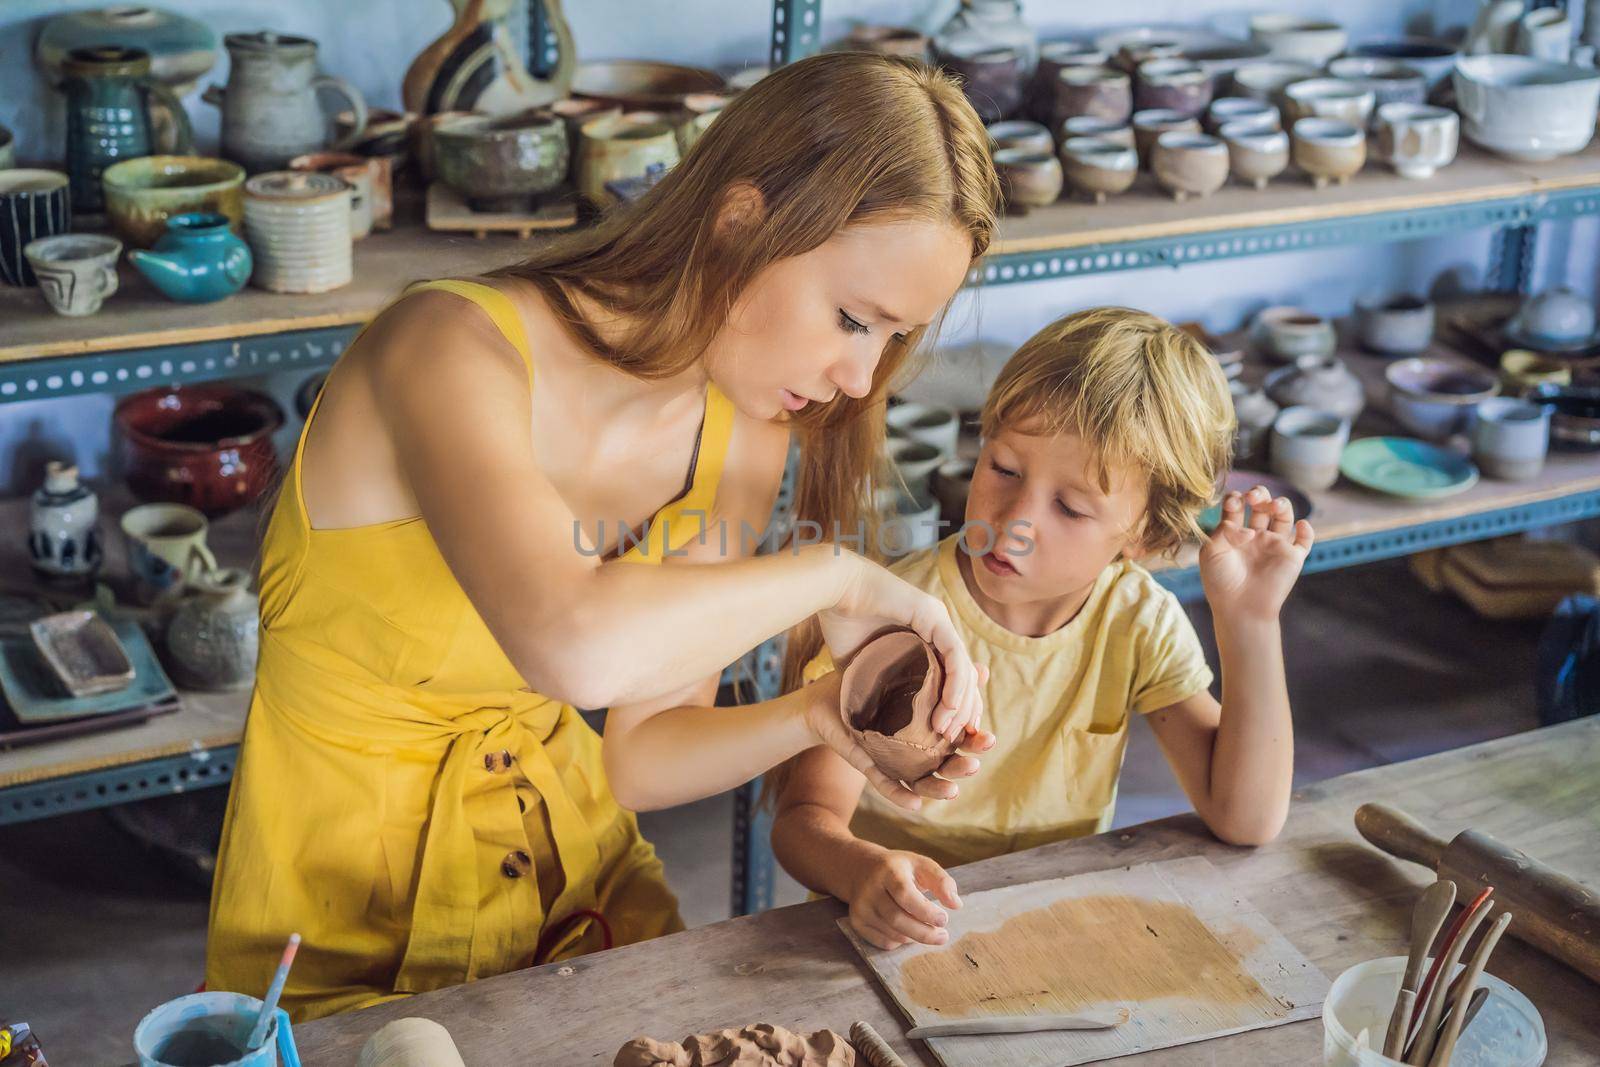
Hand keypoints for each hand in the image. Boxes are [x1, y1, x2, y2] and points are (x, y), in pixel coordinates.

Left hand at [803, 671, 994, 810]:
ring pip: (921, 781)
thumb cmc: (868, 684)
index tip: (989, 738)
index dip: (975, 742)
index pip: (959, 739)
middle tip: (976, 763)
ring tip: (953, 790)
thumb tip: (981, 668)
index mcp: (928, 730)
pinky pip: (885, 785)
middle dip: (962, 766)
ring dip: (937, 789)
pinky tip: (914, 805)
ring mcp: (892, 760)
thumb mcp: (910, 673)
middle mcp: (914, 749)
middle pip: (946, 764)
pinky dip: (899, 796)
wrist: (823, 698)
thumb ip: (946, 674)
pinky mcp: (868, 764)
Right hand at [817, 551, 983, 741]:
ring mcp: (940, 620)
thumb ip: (871, 683)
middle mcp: (938, 627)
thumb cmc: (840, 621)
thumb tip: (869, 714)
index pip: (951, 677)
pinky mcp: (935, 616)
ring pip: (965, 670)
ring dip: (960, 704)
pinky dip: (956, 686)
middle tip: (954, 740)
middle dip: (964, 712)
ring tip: (947, 732)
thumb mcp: (860, 665)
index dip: (954, 707)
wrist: (831, 590)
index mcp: (925, 636)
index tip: (946, 735)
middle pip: (965, 676)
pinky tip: (949, 709)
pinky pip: (956, 657)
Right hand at [846, 850, 961, 949]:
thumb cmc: (898, 868)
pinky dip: (900, 941)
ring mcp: (860, 907)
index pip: (905, 895)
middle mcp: (870, 889)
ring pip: (892, 933)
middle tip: (943, 936)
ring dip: (915, 937)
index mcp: (888, 870)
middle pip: (897, 919)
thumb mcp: (921, 864)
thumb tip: (956, 905)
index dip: (926, 911)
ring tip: (928, 931)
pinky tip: (907, 931)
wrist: (860, 868)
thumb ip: (942, 881)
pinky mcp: (856, 922)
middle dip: (924, 932)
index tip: (944, 920)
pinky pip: (883, 942)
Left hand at [1199, 485, 1313, 620]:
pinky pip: (1305, 540)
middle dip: (1259, 493)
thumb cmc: (1220, 582)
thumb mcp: (1212, 551)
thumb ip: (1225, 530)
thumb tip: (1249, 529)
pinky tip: (1300, 525)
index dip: (1235, 497)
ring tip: (1274, 506)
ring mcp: (1274, 545)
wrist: (1239, 608)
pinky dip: (1307, 530)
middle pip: (1261, 504)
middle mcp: (1255, 535)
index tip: (1233, 503)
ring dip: (1282, 504)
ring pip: (1284, 516)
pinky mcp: (1292, 557)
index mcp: (1233, 533)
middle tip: (1254, 497)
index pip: (1237, 504)